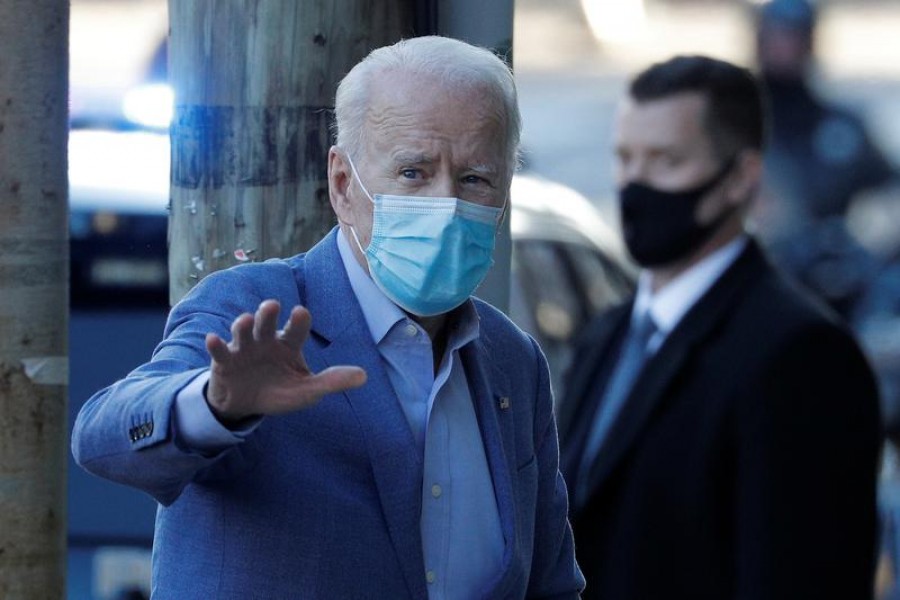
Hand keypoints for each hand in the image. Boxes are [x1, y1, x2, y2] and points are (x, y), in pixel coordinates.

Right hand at [204, 300, 366, 423]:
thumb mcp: (307, 390)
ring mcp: (244, 348)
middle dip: (268, 313)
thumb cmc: (280, 390)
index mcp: (288, 343)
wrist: (246, 405)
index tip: (300, 313)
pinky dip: (215, 344)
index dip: (298, 320)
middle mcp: (266, 339)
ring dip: (243, 325)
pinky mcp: (224, 361)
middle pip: (267, 321)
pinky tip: (212, 339)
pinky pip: (219, 350)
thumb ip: (332, 381)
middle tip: (272, 306)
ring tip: (245, 321)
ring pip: (242, 330)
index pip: (296, 328)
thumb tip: (364, 377)